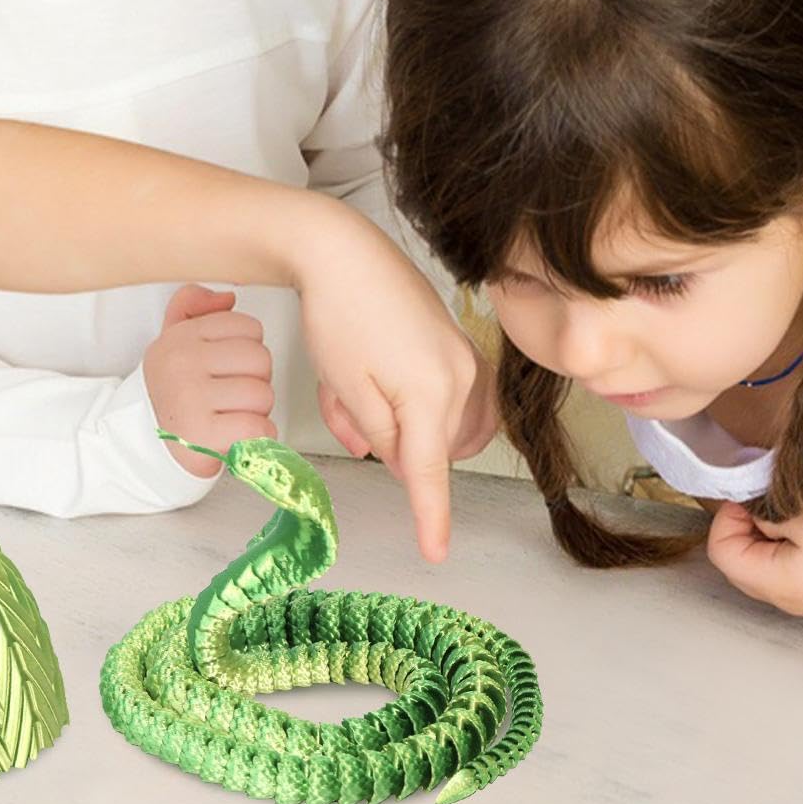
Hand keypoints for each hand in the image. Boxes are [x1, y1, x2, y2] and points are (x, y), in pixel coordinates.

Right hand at [145, 284, 275, 477]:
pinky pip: (258, 428)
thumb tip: (226, 297)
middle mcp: (181, 363)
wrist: (145, 443)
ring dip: (256, 411)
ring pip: (262, 394)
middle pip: (260, 359)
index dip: (248, 351)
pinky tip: (237, 434)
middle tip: (233, 394)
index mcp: (180, 337)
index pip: (248, 327)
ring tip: (232, 415)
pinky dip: (257, 436)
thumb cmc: (174, 391)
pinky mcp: (201, 434)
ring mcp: (189, 398)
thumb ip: (193, 305)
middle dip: (256, 381)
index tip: (230, 367)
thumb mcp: (174, 339)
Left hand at [294, 211, 477, 561]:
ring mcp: (464, 356)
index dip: (431, 516)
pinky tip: (372, 379)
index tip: (436, 553)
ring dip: (395, 422)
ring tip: (350, 394)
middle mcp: (462, 376)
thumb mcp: (347, 389)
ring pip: (437, 422)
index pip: (430, 471)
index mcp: (433, 393)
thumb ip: (379, 436)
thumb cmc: (338, 314)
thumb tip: (400, 459)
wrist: (342, 250)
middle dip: (385, 441)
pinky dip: (407, 400)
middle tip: (344, 412)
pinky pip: (441, 394)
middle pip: (429, 444)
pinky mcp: (455, 341)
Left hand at [706, 501, 802, 618]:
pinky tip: (797, 532)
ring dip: (758, 536)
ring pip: (751, 564)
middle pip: (732, 560)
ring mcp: (794, 599)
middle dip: (740, 527)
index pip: (720, 551)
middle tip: (763, 506)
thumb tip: (746, 509)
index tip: (748, 500)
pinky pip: (773, 569)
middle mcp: (778, 598)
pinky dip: (775, 547)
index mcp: (773, 582)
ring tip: (783, 518)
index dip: (726, 519)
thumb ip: (766, 513)